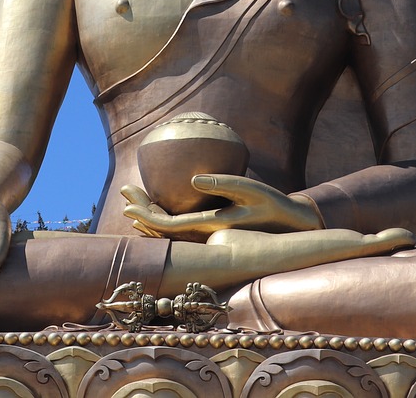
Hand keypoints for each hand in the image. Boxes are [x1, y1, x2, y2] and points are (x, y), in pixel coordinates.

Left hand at [121, 175, 321, 240]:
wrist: (291, 226)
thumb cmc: (273, 205)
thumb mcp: (251, 190)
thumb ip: (223, 184)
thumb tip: (192, 180)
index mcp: (209, 226)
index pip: (168, 225)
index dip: (146, 215)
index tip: (128, 203)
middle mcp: (205, 235)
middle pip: (164, 229)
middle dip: (142, 211)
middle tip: (124, 192)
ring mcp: (208, 235)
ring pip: (171, 231)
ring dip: (151, 216)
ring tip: (132, 201)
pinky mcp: (214, 230)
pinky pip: (182, 229)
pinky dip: (165, 221)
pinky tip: (158, 211)